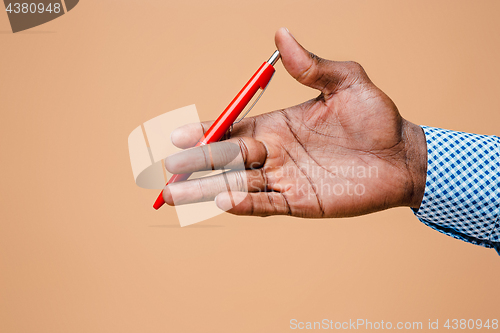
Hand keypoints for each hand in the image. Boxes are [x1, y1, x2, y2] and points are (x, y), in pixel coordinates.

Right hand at [162, 28, 426, 217]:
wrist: (403, 156)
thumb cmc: (377, 118)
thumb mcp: (347, 83)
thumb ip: (312, 66)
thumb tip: (280, 34)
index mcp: (278, 125)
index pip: (233, 129)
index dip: (207, 131)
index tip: (179, 133)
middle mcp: (275, 153)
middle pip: (226, 159)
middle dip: (196, 163)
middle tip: (167, 169)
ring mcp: (285, 179)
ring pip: (237, 184)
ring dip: (206, 189)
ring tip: (176, 194)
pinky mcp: (300, 202)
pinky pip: (265, 204)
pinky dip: (242, 203)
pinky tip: (221, 200)